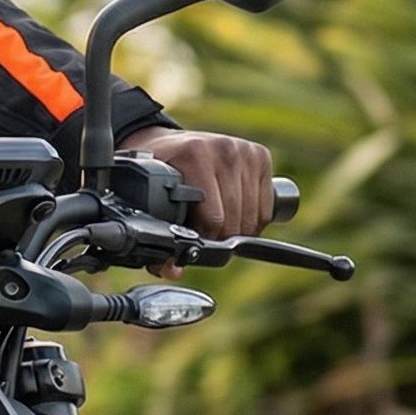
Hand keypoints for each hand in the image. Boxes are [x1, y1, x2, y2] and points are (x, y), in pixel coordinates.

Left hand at [119, 125, 273, 237]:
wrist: (169, 144)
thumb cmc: (159, 172)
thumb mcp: (150, 199)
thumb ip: (159, 237)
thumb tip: (174, 270)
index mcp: (195, 155)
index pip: (214, 218)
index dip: (203, 238)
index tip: (192, 239)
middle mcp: (224, 149)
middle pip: (234, 220)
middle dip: (220, 237)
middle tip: (204, 234)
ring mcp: (245, 151)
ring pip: (253, 217)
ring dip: (237, 230)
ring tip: (217, 225)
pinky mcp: (260, 156)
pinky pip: (266, 208)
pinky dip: (253, 220)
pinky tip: (235, 215)